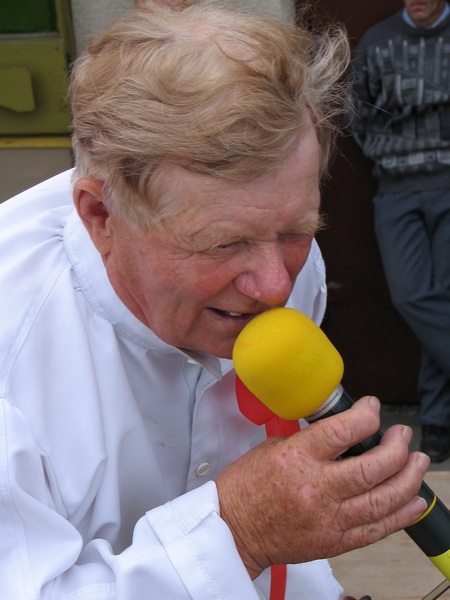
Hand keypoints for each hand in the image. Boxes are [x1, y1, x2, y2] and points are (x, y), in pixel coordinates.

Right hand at [216, 395, 429, 578]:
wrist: (234, 529)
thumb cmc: (247, 487)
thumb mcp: (273, 448)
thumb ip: (310, 441)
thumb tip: (343, 433)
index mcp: (296, 459)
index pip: (342, 431)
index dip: (366, 415)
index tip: (372, 407)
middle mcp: (315, 488)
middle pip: (371, 467)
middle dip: (396, 447)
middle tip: (402, 434)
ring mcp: (327, 518)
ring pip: (382, 499)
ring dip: (408, 478)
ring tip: (418, 461)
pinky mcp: (334, 541)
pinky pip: (376, 529)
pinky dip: (401, 515)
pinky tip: (415, 500)